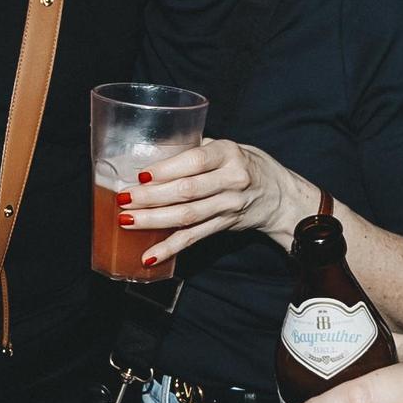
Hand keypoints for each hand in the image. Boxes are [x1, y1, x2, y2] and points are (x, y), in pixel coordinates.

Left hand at [118, 138, 311, 260]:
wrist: (279, 195)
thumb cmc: (244, 163)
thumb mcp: (226, 147)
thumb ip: (194, 149)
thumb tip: (148, 153)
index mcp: (229, 153)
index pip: (195, 162)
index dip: (167, 169)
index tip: (141, 174)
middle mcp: (231, 180)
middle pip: (187, 192)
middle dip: (151, 197)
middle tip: (124, 198)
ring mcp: (228, 207)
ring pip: (187, 217)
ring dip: (154, 221)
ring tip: (127, 221)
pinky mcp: (223, 227)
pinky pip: (193, 239)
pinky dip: (170, 249)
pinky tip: (149, 255)